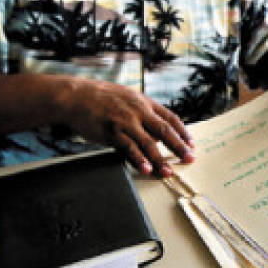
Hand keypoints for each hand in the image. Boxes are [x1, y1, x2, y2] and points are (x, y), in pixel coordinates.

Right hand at [53, 77, 193, 176]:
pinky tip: (146, 169)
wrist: (77, 96)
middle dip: (179, 146)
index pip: (170, 118)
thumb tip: (157, 133)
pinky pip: (128, 148)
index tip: (191, 144)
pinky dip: (138, 159)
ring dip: (160, 159)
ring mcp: (125, 121)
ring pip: (148, 143)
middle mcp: (138, 111)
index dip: (183, 132)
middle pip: (165, 131)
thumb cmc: (102, 98)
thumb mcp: (128, 98)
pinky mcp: (112, 132)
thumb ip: (144, 113)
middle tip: (189, 158)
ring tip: (168, 171)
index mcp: (145, 102)